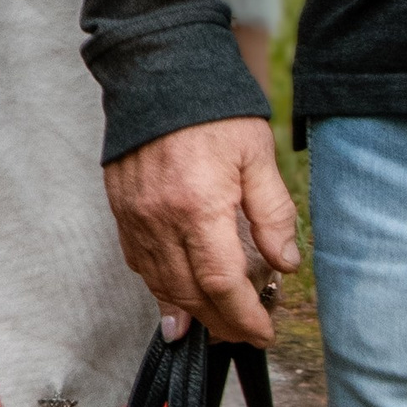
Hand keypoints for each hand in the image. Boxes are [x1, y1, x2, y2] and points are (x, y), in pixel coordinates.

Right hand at [102, 116, 297, 350]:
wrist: (158, 72)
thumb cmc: (211, 110)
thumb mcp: (258, 156)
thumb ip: (273, 214)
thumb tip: (285, 262)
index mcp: (199, 207)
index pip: (223, 284)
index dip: (246, 317)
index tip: (264, 330)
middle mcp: (161, 220)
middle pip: (190, 295)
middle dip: (221, 323)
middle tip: (245, 333)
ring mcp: (136, 217)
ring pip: (161, 285)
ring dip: (190, 312)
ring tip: (215, 326)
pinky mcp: (121, 210)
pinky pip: (139, 263)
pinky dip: (159, 288)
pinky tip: (175, 303)